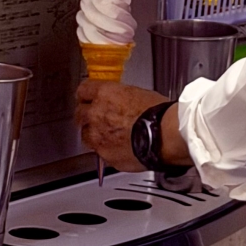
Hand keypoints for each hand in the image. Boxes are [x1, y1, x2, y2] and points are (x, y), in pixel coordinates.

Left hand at [75, 80, 190, 169]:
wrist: (165, 136)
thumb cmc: (158, 114)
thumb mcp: (138, 94)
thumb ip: (120, 97)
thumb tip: (119, 100)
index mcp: (104, 94)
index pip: (83, 90)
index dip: (87, 95)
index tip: (88, 98)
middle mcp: (96, 114)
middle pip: (79, 114)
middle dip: (88, 116)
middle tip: (100, 118)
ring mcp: (98, 136)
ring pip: (85, 135)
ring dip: (94, 135)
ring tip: (110, 136)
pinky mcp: (104, 155)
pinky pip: (99, 152)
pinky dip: (106, 150)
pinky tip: (120, 147)